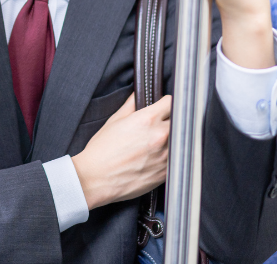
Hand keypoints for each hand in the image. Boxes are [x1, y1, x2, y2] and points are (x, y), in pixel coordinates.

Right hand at [72, 94, 171, 209]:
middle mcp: (160, 136)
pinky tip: (155, 157)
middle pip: (178, 121)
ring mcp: (165, 155)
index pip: (171, 102)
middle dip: (170, 121)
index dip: (166, 103)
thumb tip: (137, 96)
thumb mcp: (114, 121)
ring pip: (179, 141)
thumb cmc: (101, 151)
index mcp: (147, 119)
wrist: (96, 179)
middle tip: (159, 125)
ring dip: (171, 139)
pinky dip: (169, 156)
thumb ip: (131, 105)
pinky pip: (175, 159)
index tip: (163, 108)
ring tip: (156, 143)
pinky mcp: (165, 172)